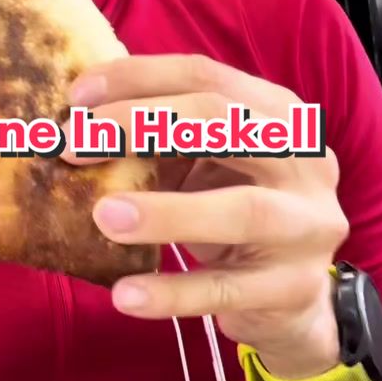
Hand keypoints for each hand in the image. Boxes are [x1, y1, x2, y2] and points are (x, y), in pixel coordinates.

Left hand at [62, 55, 349, 378]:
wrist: (292, 302)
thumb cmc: (234, 216)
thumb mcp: (206, 168)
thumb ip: (161, 141)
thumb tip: (74, 124)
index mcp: (282, 116)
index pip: (209, 77)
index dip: (140, 79)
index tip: (76, 97)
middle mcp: (307, 163)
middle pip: (229, 125)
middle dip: (145, 126)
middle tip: (74, 146)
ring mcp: (307, 228)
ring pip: (243, 210)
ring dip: (167, 212)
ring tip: (102, 217)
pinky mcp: (293, 289)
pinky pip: (226, 290)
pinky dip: (171, 291)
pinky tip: (124, 294)